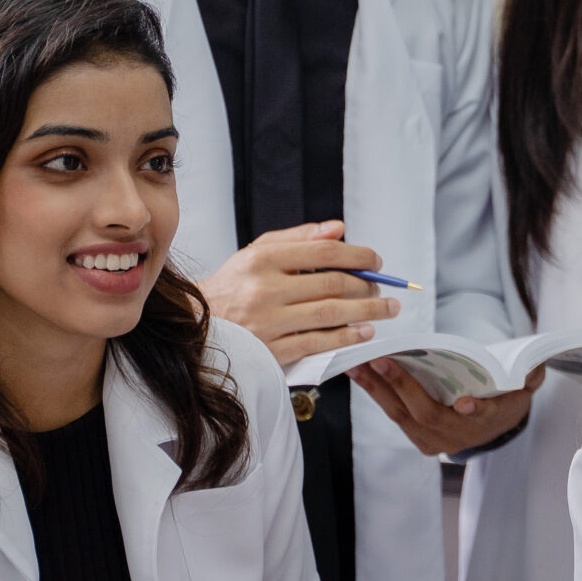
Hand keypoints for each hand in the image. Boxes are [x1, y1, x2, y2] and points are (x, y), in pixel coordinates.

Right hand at [201, 220, 400, 368]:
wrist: (194, 328)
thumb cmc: (232, 288)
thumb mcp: (256, 254)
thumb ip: (298, 238)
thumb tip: (339, 229)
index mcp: (261, 260)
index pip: (323, 252)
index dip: (358, 256)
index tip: (376, 261)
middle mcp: (264, 290)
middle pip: (333, 283)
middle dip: (367, 286)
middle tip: (383, 288)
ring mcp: (268, 323)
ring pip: (331, 313)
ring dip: (368, 311)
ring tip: (387, 309)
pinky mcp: (271, 351)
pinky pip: (319, 342)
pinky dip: (347, 337)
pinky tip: (364, 332)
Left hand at [353, 361, 543, 457]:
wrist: (494, 430)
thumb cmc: (506, 398)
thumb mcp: (523, 387)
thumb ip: (530, 374)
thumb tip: (537, 361)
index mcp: (489, 420)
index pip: (482, 416)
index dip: (476, 410)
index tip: (467, 403)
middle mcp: (458, 435)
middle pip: (427, 414)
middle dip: (403, 387)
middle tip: (381, 361)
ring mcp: (434, 440)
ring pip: (402, 415)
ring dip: (377, 390)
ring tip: (357, 365)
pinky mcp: (417, 438)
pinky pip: (394, 415)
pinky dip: (377, 393)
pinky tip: (360, 374)